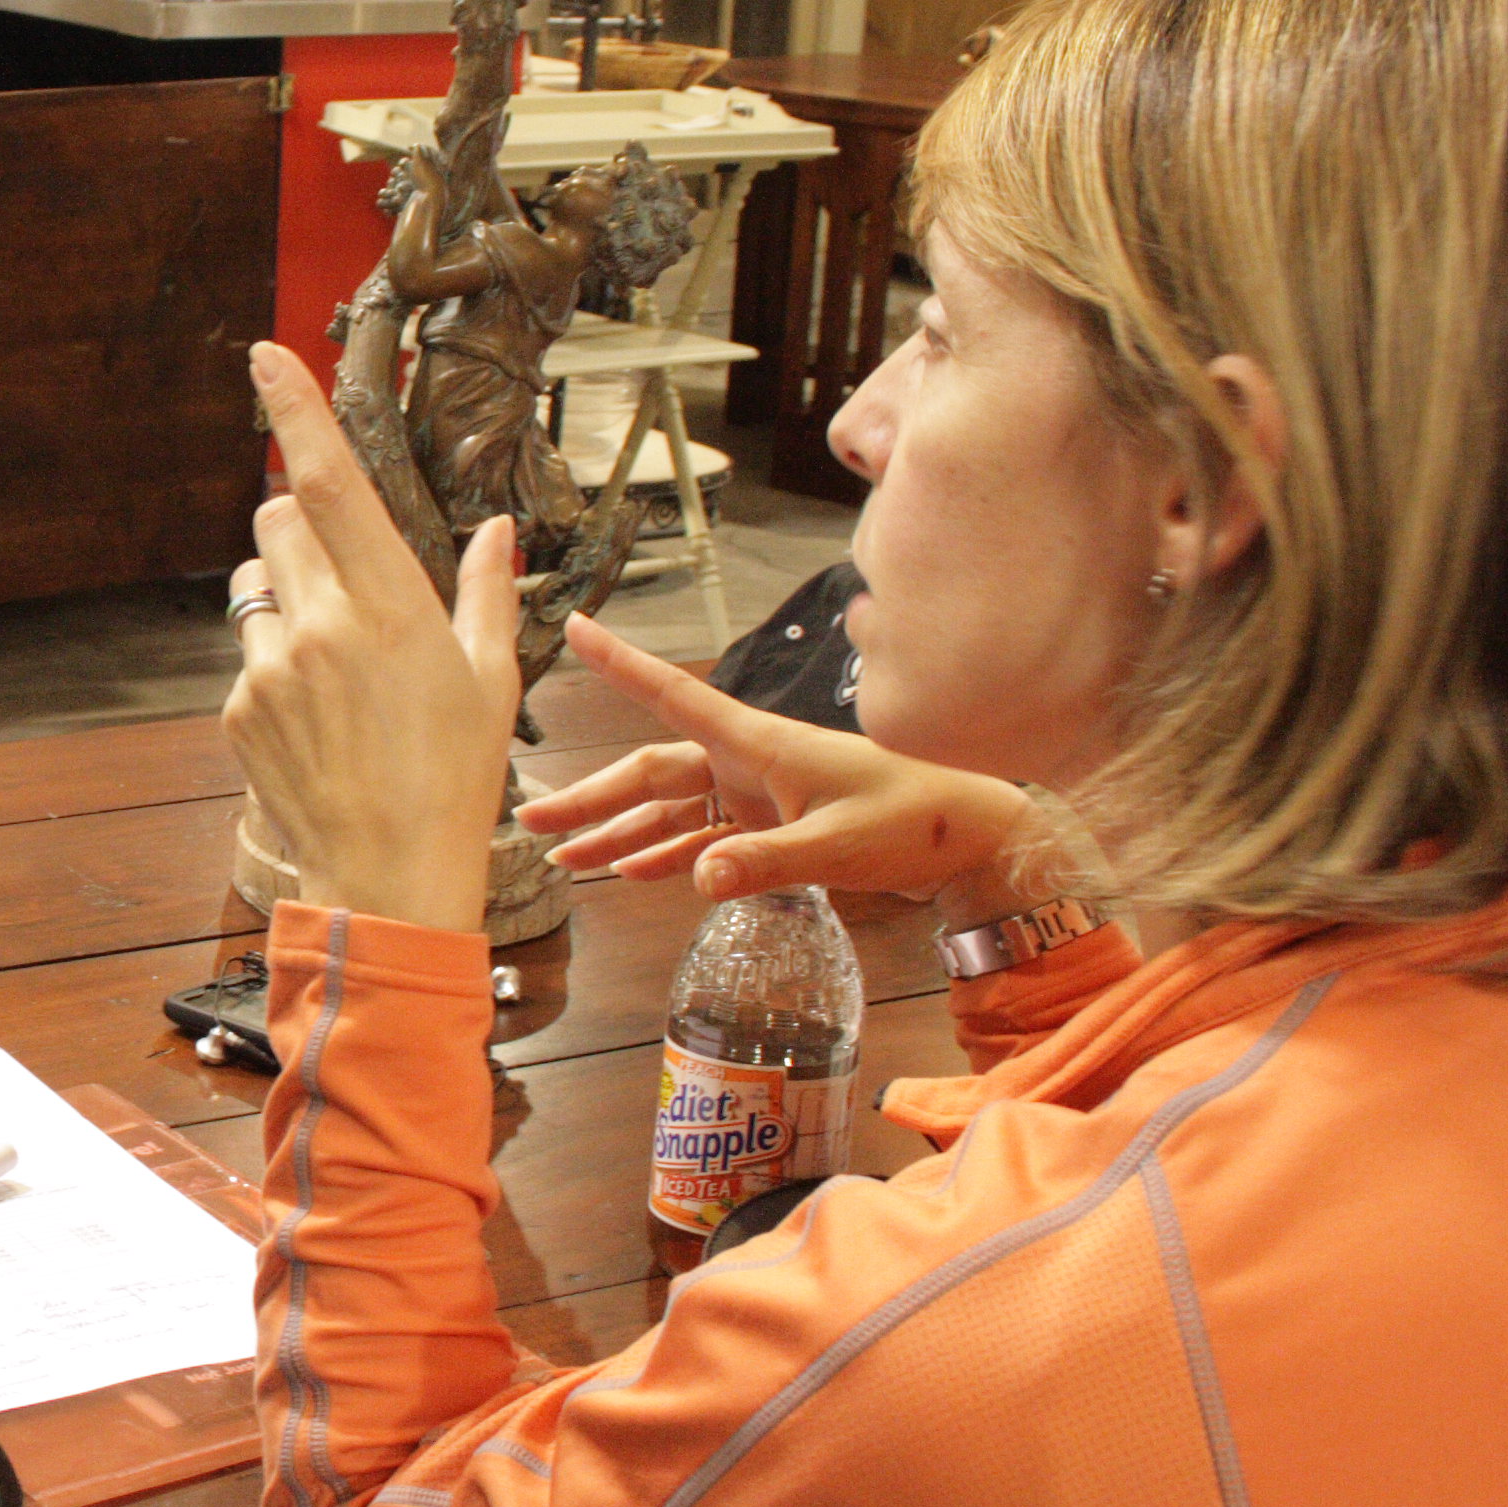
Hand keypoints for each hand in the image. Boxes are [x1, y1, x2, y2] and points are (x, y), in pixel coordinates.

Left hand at [223, 341, 520, 935]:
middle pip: (278, 521)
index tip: (264, 358)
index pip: (332, 483)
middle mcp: (322, 624)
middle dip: (302, 527)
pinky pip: (248, 653)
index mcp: (390, 605)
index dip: (293, 413)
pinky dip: (276, 667)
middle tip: (347, 584)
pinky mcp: (239, 706)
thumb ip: (486, 591)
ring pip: (258, 587)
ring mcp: (271, 667)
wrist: (390, 873)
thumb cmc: (456, 776)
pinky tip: (319, 720)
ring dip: (287, 601)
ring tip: (338, 671)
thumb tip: (499, 531)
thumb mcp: (491, 677)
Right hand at [516, 614, 1036, 907]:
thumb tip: (698, 879)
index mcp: (758, 745)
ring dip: (618, 833)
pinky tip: (631, 874)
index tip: (575, 627)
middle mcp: (747, 762)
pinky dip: (665, 854)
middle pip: (652, 772)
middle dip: (591, 797)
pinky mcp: (772, 825)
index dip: (621, 664)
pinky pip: (703, 838)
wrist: (973, 834)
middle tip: (534, 819)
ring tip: (565, 860)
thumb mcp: (841, 844)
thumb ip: (769, 862)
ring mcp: (756, 794)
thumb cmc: (916, 820)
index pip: (674, 696)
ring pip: (670, 809)